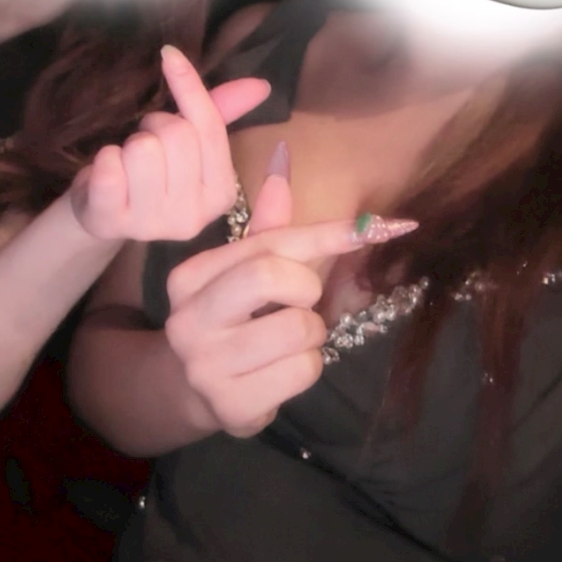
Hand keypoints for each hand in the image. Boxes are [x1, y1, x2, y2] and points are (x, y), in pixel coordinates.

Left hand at [69, 44, 269, 241]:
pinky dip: (104, 158)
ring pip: (143, 150)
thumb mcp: (189, 146)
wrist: (104, 216)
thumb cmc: (151, 175)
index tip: (169, 54)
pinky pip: (110, 167)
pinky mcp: (113, 223)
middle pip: (177, 135)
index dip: (188, 85)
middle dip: (154, 126)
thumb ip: (221, 112)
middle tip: (146, 142)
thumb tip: (261, 85)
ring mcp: (153, 225)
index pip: (210, 127)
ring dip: (128, 145)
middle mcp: (194, 217)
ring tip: (127, 163)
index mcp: (221, 194)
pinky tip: (107, 174)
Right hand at [163, 154, 416, 437]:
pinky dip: (306, 368)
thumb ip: (269, 222)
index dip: (326, 233)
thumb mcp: (244, 268)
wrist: (195, 390)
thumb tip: (282, 155)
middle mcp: (187, 319)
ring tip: (286, 340)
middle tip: (302, 300)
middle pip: (272, 275)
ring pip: (298, 328)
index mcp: (189, 277)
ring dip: (311, 334)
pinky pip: (303, 371)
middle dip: (307, 287)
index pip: (269, 242)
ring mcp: (204, 366)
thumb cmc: (233, 318)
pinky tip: (279, 371)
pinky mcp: (230, 406)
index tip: (375, 228)